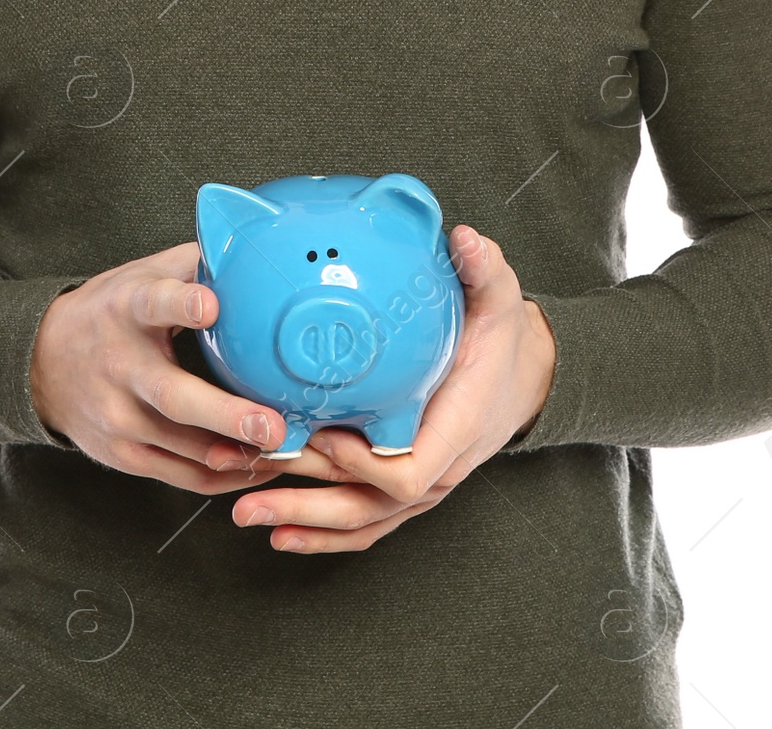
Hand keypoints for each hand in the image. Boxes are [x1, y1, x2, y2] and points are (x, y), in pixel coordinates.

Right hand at [29, 240, 346, 495]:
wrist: (42, 364)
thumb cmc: (111, 311)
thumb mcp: (143, 273)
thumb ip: (195, 263)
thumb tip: (254, 246)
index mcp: (128, 309)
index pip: (153, 302)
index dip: (181, 303)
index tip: (212, 305)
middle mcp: (121, 367)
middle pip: (173, 397)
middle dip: (226, 415)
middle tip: (272, 426)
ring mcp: (119, 417)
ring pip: (184, 447)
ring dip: (239, 455)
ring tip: (289, 453)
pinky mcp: (123, 455)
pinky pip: (182, 475)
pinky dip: (224, 475)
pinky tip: (260, 466)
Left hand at [220, 224, 556, 553]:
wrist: (526, 379)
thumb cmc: (504, 340)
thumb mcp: (502, 300)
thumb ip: (483, 269)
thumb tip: (463, 236)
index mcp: (457, 429)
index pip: (408, 470)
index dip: (360, 463)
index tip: (319, 435)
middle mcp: (439, 470)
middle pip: (368, 505)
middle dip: (307, 500)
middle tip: (246, 487)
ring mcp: (424, 488)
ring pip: (361, 521)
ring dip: (302, 522)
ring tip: (245, 513)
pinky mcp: (408, 492)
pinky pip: (365, 524)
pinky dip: (323, 535)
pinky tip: (279, 533)